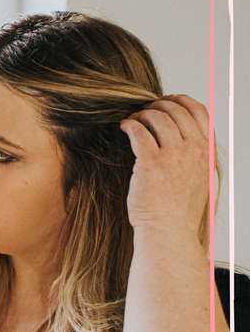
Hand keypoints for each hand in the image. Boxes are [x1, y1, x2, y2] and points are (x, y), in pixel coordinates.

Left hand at [119, 94, 213, 238]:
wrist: (168, 231)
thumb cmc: (178, 211)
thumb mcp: (199, 179)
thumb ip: (195, 157)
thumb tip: (184, 141)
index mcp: (206, 151)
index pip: (200, 112)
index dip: (181, 101)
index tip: (166, 100)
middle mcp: (194, 150)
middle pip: (177, 111)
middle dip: (158, 105)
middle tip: (143, 110)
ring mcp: (173, 155)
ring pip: (158, 118)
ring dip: (142, 114)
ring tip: (132, 119)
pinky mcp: (150, 163)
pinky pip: (139, 132)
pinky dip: (130, 125)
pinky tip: (124, 127)